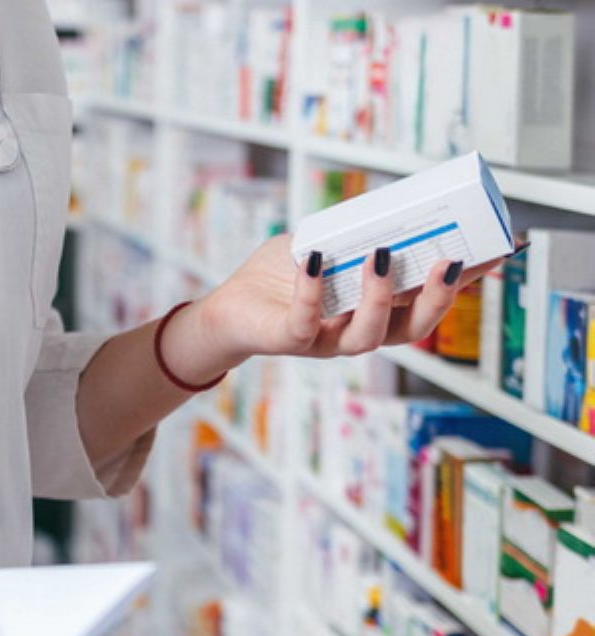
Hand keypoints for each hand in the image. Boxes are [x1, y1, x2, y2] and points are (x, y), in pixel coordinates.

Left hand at [197, 234, 501, 359]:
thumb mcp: (322, 243)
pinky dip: (313, 290)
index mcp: (376, 309)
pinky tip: (315, 260)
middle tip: (451, 261)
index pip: (429, 299)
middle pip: (412, 327)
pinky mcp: (290, 341)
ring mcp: (326, 340)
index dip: (465, 281)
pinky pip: (307, 321)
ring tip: (380, 257)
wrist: (230, 308)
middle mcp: (359, 330)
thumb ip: (352, 229)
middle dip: (437, 298)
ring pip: (367, 335)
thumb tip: (387, 203)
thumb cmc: (281, 276)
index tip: (498, 250)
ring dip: (378, 297)